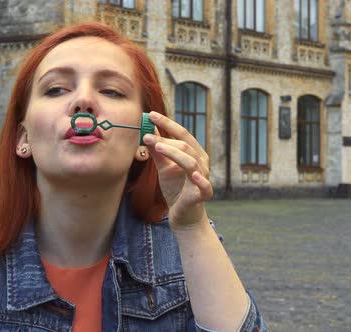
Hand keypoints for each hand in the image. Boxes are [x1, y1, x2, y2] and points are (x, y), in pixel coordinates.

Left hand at [142, 111, 212, 228]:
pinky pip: (203, 185)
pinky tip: (192, 174)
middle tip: (147, 134)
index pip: (182, 134)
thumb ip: (158, 151)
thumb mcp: (164, 167)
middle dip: (166, 138)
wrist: (183, 216)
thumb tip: (148, 131)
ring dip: (174, 153)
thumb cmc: (176, 189)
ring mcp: (203, 178)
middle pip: (186, 145)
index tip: (150, 114)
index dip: (167, 123)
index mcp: (193, 153)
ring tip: (157, 147)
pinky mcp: (203, 194)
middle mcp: (201, 163)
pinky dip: (199, 179)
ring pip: (191, 161)